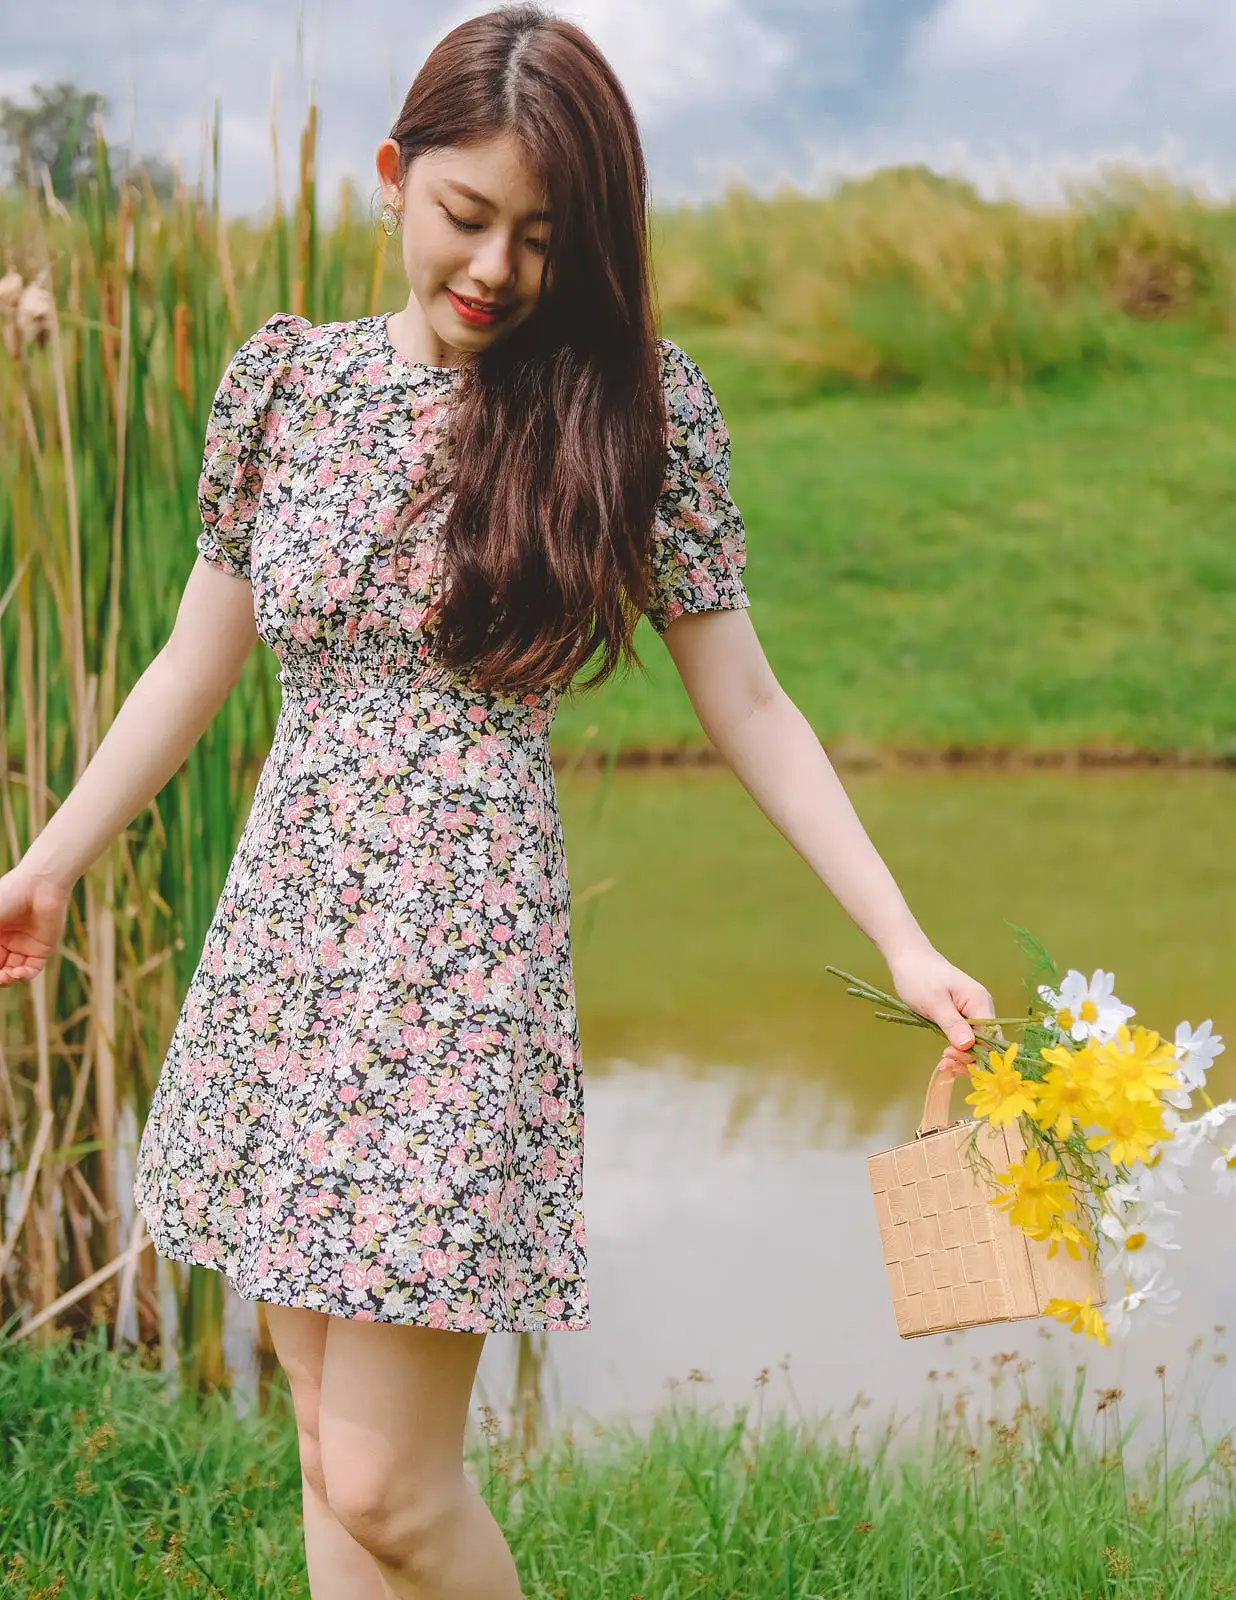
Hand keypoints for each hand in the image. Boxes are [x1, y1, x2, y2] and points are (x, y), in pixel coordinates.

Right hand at [0, 868, 71, 985]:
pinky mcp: (42, 948)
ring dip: (7, 979)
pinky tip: (18, 973)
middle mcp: (6, 942)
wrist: (38, 886)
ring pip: (13, 973)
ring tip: (5, 976)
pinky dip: (24, 976)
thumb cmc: (6, 898)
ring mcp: (23, 946)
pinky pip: (32, 969)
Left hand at [885, 944, 995, 1053]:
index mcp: (979, 1001)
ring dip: (963, 1055)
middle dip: (969, 1057)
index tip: (953, 1058)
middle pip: (986, 1042)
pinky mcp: (962, 1015)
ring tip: (944, 1061)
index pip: (990, 1036)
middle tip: (945, 1062)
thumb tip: (969, 1045)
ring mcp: (973, 1011)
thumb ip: (952, 1024)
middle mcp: (982, 1007)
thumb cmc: (919, 977)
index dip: (976, 1053)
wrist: (909, 958)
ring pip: (976, 1042)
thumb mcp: (934, 1003)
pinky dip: (958, 1048)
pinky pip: (966, 1036)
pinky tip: (946, 1056)